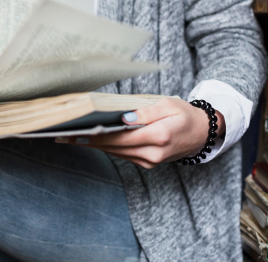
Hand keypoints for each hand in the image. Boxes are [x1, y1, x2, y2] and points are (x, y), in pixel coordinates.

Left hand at [57, 98, 225, 168]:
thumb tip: (124, 118)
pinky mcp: (147, 163)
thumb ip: (145, 112)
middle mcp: (152, 153)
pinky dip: (106, 146)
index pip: (120, 136)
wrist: (203, 134)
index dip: (97, 134)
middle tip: (65, 133)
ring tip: (71, 136)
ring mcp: (149, 161)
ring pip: (115, 152)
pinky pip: (122, 154)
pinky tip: (91, 139)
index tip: (76, 131)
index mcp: (158, 137)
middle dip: (89, 140)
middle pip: (113, 146)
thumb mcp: (168, 104)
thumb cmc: (185, 114)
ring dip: (94, 145)